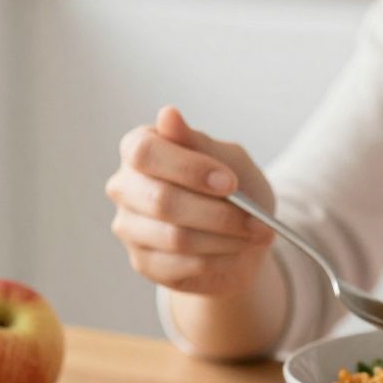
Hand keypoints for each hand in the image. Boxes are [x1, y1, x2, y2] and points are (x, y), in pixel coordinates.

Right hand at [105, 107, 275, 296]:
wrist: (240, 237)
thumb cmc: (230, 189)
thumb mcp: (227, 159)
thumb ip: (199, 143)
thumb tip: (167, 115)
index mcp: (140, 149)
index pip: (145, 152)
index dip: (188, 169)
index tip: (230, 183)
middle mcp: (125, 186)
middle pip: (161, 201)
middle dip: (218, 213)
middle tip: (257, 220)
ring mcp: (129, 227)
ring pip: (175, 238)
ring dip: (226, 239)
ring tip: (255, 235)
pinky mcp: (143, 262)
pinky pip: (181, 267)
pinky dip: (219, 261)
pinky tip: (236, 252)